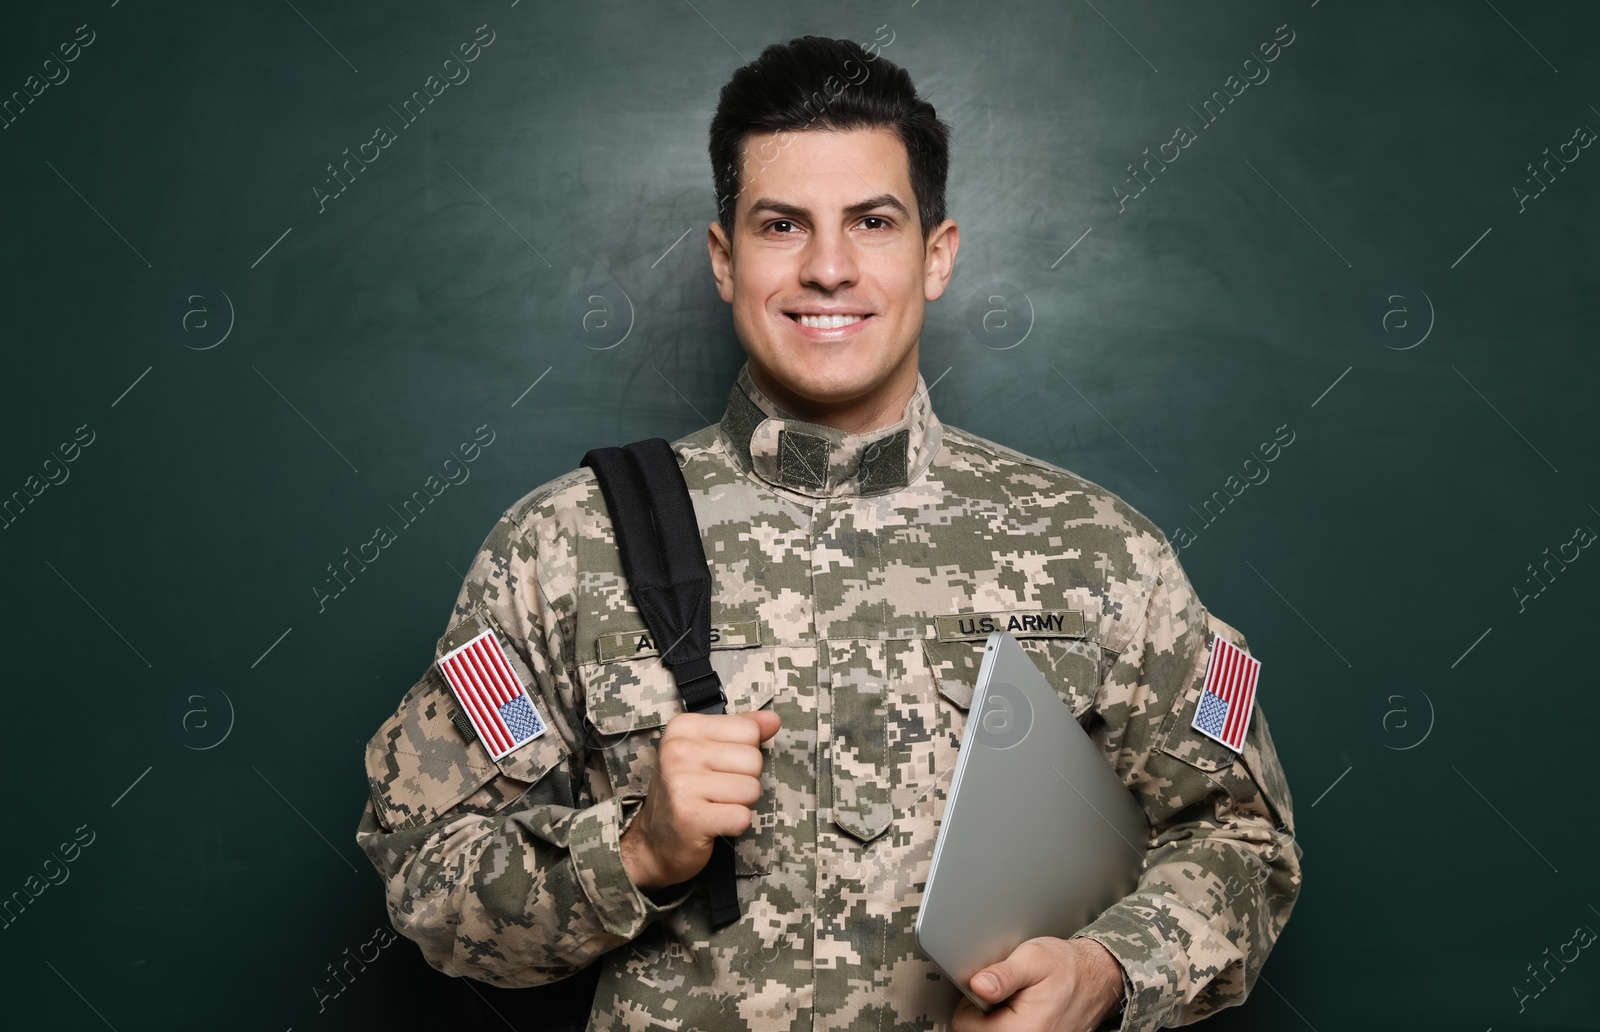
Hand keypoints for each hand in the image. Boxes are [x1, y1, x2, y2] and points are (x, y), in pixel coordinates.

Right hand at [619, 709, 781, 889]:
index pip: (749, 730)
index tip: (718, 766)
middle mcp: (678, 751)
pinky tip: (714, 822)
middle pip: (754, 760)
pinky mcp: (691, 818)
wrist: (656, 840)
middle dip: (745, 779)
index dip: (744, 753)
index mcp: (684, 727)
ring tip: (715, 805)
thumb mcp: (708, 750)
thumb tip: (773, 719)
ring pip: (752, 789)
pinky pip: (743, 817)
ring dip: (740, 803)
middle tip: (717, 790)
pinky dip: (735, 824)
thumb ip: (742, 730)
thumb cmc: (686, 791)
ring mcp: (682, 784)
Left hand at [952, 936, 1124, 1031]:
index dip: (970, 1001)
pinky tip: (1021, 1010)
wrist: (1097, 978)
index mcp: (1023, 1030)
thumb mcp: (1033, 958)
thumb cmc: (1068, 967)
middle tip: (1004, 992)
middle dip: (984, 1012)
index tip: (988, 988)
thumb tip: (978, 985)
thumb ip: (1003, 975)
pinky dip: (1009, 1022)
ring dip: (996, 1019)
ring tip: (1014, 1000)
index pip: (964, 1025)